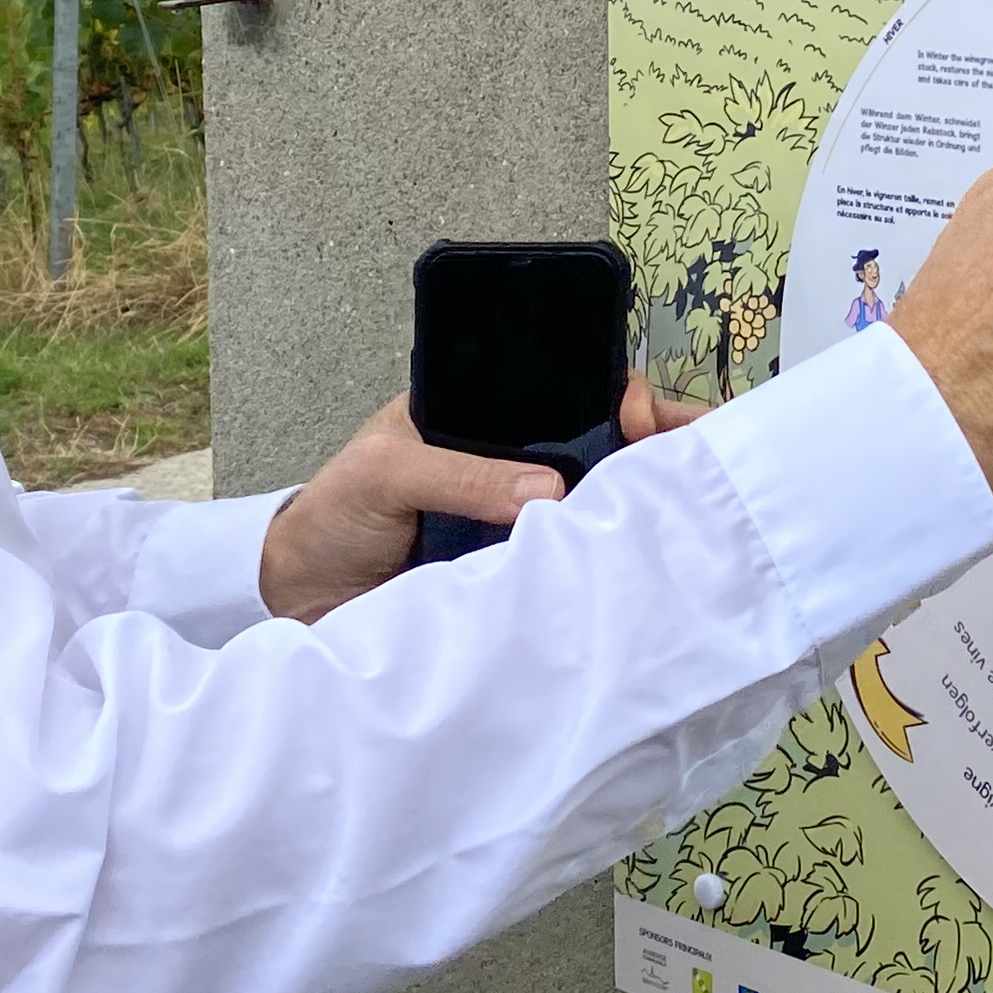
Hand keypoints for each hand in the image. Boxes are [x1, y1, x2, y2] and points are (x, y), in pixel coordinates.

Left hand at [258, 374, 701, 623]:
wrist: (300, 603)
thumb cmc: (334, 517)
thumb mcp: (384, 471)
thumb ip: (456, 473)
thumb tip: (549, 490)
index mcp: (484, 419)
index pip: (567, 389)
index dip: (615, 392)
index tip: (638, 413)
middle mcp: (514, 466)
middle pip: (599, 445)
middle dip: (651, 444)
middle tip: (692, 458)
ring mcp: (521, 524)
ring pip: (595, 507)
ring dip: (636, 506)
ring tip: (688, 510)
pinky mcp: (519, 578)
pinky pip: (570, 566)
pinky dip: (603, 566)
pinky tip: (644, 567)